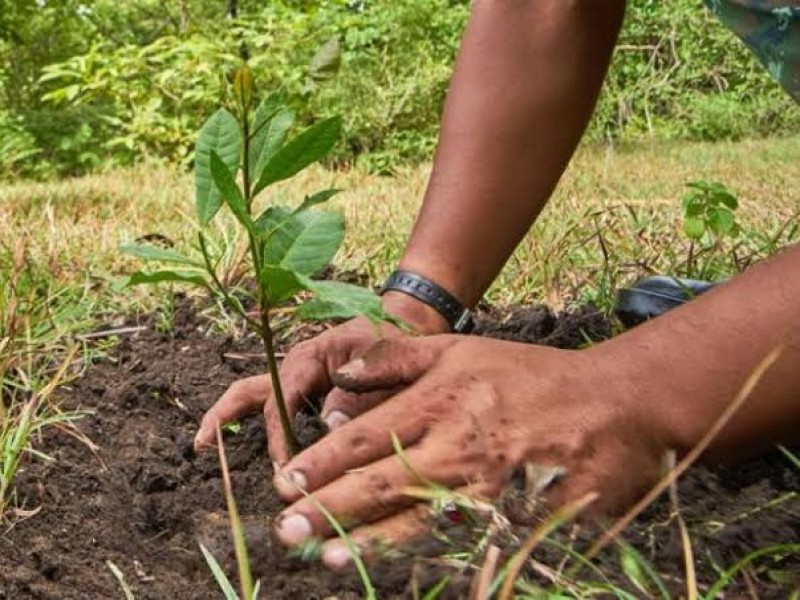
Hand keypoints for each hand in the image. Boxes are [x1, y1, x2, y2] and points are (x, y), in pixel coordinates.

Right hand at [193, 292, 449, 463]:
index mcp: (309, 358)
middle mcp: (295, 367)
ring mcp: (296, 377)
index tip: (283, 466)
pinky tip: (255, 451)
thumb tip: (330, 427)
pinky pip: (273, 406)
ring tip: (204, 445)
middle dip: (224, 416)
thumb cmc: (392, 340)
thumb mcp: (381, 363)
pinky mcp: (304, 388)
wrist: (405, 324)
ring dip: (229, 417)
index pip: (281, 399)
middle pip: (249, 390)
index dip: (279, 435)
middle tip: (201, 445)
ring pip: (253, 396)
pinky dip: (259, 425)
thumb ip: (358, 395)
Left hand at [270, 335, 672, 568]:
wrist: (614, 404)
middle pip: (380, 482)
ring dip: (366, 540)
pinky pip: (460, 541)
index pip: (367, 436)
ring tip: (324, 554)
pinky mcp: (517, 517)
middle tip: (286, 528)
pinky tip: (393, 568)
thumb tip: (340, 375)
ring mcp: (488, 486)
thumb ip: (396, 357)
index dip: (322, 462)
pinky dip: (422, 555)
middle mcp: (458, 444)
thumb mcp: (461, 349)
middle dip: (329, 506)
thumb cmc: (531, 375)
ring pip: (414, 519)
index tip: (287, 482)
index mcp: (441, 399)